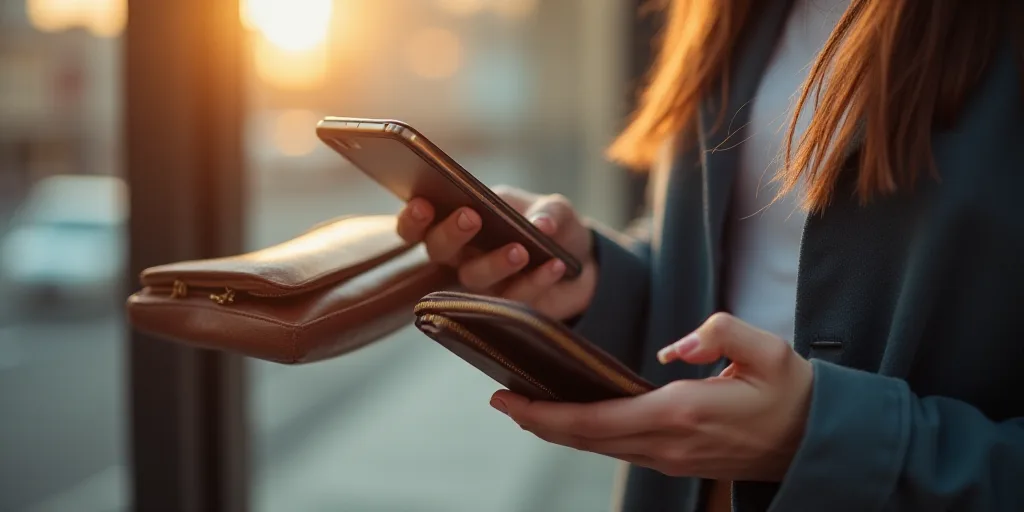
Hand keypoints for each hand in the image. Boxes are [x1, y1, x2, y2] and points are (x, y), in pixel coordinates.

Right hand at [395, 186, 597, 320]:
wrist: (583, 260)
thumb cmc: (551, 225)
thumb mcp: (555, 209)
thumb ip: (549, 212)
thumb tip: (540, 225)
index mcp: (460, 222)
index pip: (420, 224)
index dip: (414, 218)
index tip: (422, 204)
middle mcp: (463, 256)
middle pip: (439, 250)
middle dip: (450, 233)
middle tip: (471, 218)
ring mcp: (484, 285)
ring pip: (474, 279)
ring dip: (495, 263)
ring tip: (521, 250)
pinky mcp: (509, 309)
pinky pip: (515, 298)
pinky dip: (536, 280)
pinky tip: (555, 265)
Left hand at [489, 313, 813, 481]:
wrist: (815, 442)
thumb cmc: (791, 392)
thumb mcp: (768, 351)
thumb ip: (721, 334)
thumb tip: (677, 345)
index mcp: (681, 414)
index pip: (596, 419)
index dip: (546, 413)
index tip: (508, 399)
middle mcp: (666, 443)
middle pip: (585, 439)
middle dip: (537, 421)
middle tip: (499, 399)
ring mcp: (668, 457)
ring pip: (597, 448)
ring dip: (557, 429)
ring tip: (523, 407)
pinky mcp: (674, 459)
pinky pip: (616, 449)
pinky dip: (584, 434)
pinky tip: (569, 419)